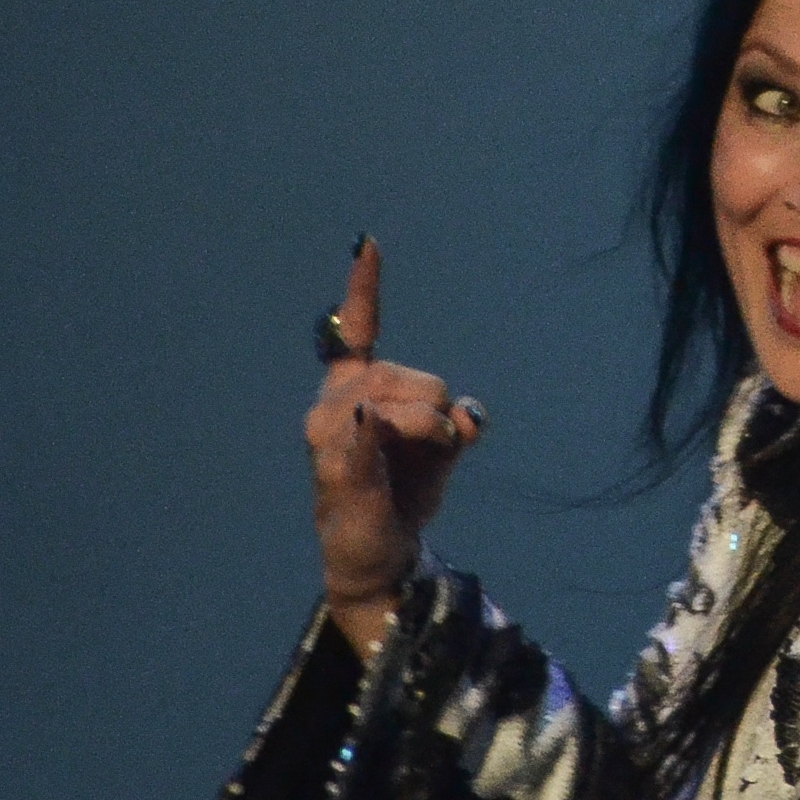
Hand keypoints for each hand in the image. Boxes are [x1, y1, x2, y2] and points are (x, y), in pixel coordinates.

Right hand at [305, 237, 485, 660]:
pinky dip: (371, 429)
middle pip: (408, 374)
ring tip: (420, 459)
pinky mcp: (335, 465)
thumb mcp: (441, 451)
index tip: (369, 244)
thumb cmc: (404, 494)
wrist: (382, 555)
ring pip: (401, 399)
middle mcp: (333, 402)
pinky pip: (361, 433)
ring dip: (429, 427)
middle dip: (436, 404)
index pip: (357, 331)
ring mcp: (329, 432)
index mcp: (354, 389)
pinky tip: (367, 426)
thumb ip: (456, 423)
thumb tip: (471, 417)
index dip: (363, 289)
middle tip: (433, 444)